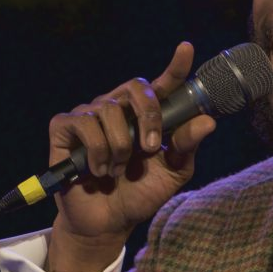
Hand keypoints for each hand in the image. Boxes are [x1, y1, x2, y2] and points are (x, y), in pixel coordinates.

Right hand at [46, 41, 215, 271]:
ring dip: (120, 147)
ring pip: (109, 110)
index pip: (161, 86)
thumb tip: (208, 122)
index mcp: (145, 117)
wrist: (108, 223)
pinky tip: (98, 171)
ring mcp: (89, 115)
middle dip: (148, 115)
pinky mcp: (64, 127)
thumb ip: (187, 147)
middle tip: (151, 148)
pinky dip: (97, 152)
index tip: (186, 49)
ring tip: (117, 170)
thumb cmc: (139, 195)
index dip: (174, 67)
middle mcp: (117, 109)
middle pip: (135, 86)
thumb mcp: (172, 174)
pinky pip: (85, 124)